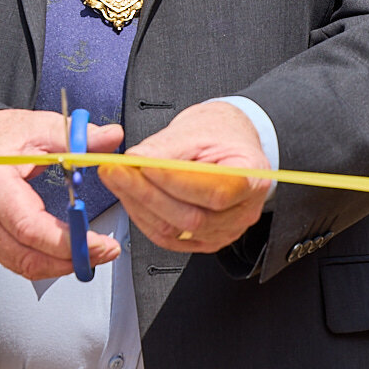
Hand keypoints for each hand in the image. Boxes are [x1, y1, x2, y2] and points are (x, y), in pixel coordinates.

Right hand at [0, 109, 122, 280]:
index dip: (69, 242)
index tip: (100, 243)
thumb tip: (110, 137)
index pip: (31, 227)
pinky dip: (43, 262)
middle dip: (72, 260)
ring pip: (23, 266)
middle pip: (28, 256)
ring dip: (61, 266)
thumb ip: (75, 137)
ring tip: (90, 252)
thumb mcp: (36, 127)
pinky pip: (15, 262)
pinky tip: (63, 252)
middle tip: (103, 251)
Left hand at [100, 101, 271, 254]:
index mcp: (251, 177)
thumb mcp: (196, 129)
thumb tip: (136, 161)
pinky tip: (129, 197)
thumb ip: (165, 149)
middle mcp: (242, 211)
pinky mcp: (202, 239)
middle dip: (146, 193)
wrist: (227, 144)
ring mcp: (224, 230)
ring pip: (174, 230)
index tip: (141, 164)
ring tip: (117, 180)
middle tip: (116, 172)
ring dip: (138, 205)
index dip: (174, 181)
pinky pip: (167, 238)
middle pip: (191, 217)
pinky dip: (143, 218)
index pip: (214, 191)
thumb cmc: (219, 134)